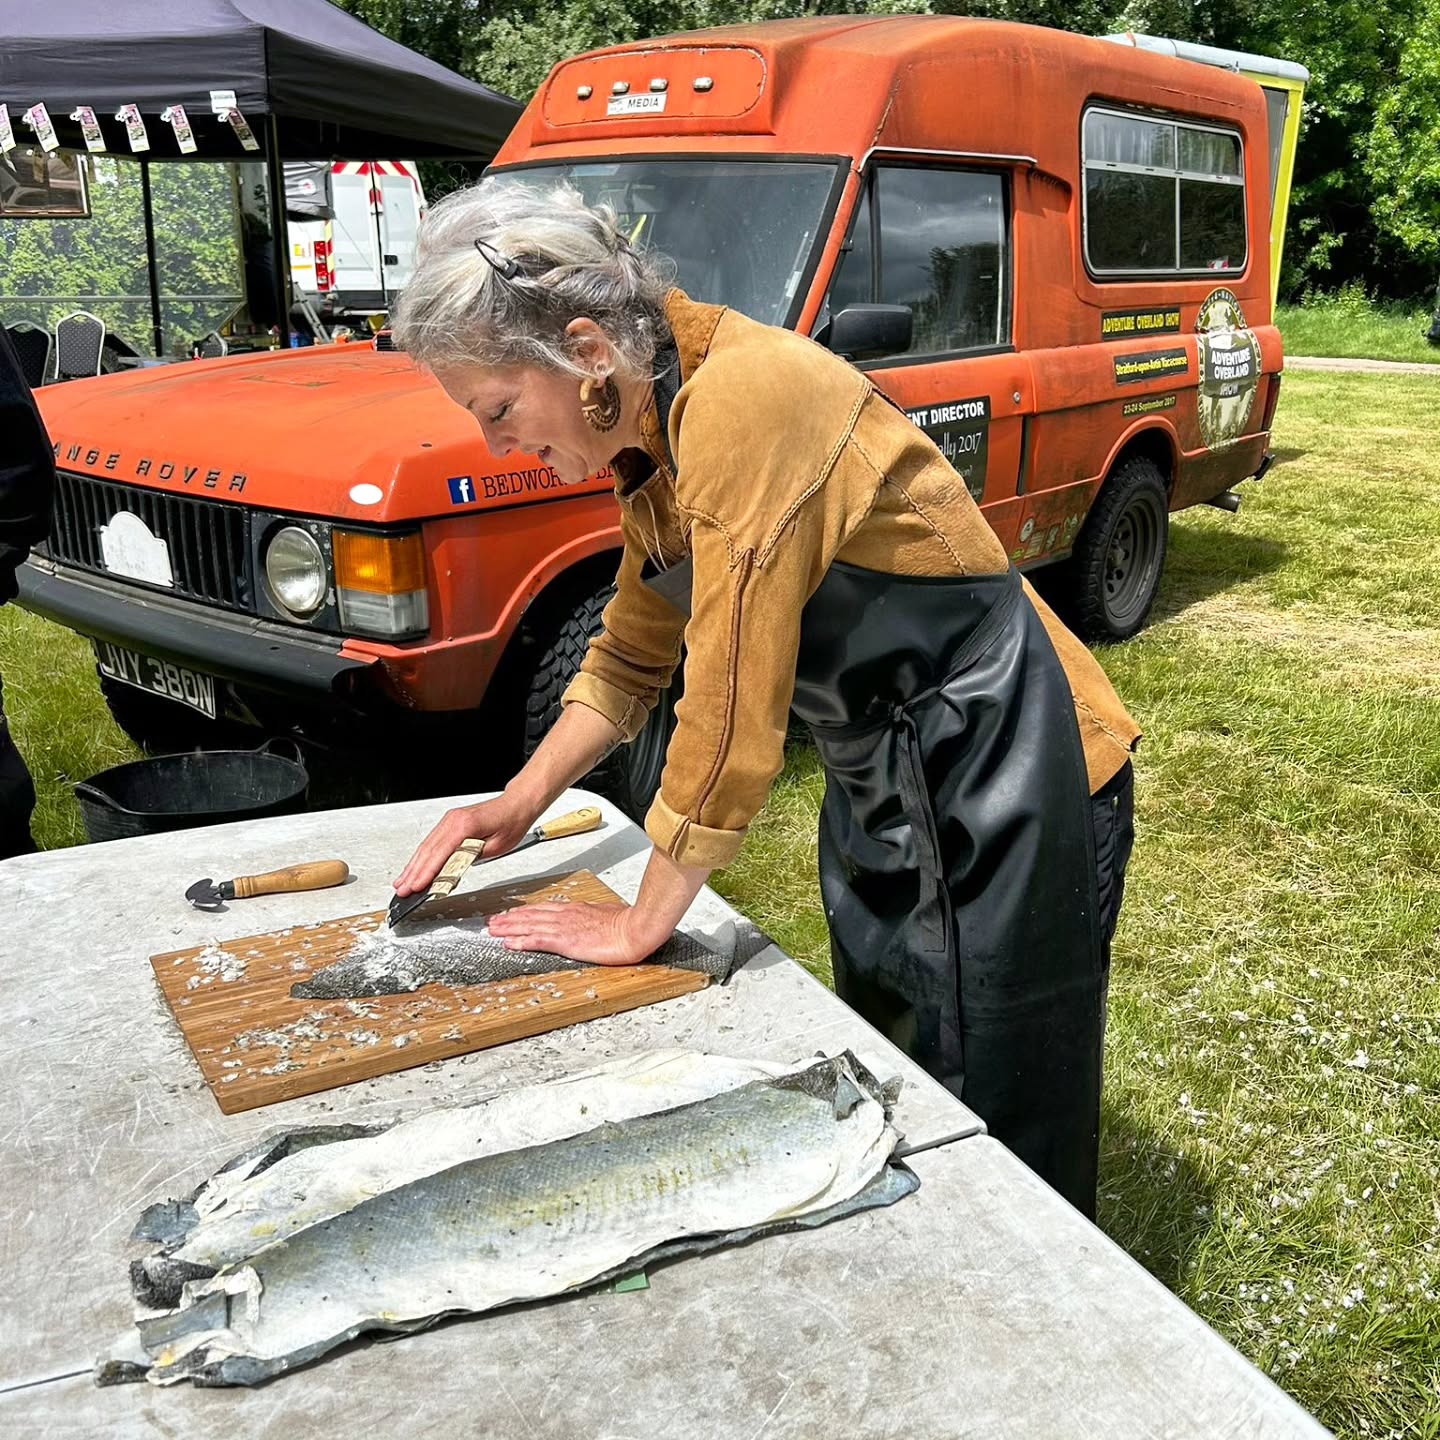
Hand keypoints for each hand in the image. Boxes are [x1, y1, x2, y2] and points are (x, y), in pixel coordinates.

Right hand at [392, 793, 536, 897]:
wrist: (516, 804)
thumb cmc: (511, 823)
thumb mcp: (497, 846)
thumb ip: (472, 857)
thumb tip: (451, 870)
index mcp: (464, 825)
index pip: (439, 854)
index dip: (425, 873)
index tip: (415, 887)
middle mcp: (453, 821)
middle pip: (427, 851)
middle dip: (413, 873)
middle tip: (402, 891)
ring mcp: (449, 820)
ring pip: (426, 846)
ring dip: (413, 866)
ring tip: (402, 882)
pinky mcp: (450, 823)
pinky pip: (432, 842)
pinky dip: (421, 857)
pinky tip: (414, 867)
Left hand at [487, 901, 662, 966]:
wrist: (636, 928)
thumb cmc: (628, 923)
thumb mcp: (609, 916)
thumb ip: (596, 918)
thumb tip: (593, 921)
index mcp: (577, 910)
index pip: (545, 909)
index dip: (527, 912)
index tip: (514, 914)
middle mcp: (567, 916)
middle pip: (532, 915)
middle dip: (511, 919)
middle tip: (493, 921)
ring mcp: (565, 928)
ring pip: (529, 926)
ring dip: (509, 928)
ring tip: (493, 930)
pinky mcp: (566, 942)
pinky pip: (537, 941)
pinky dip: (521, 941)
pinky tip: (509, 944)